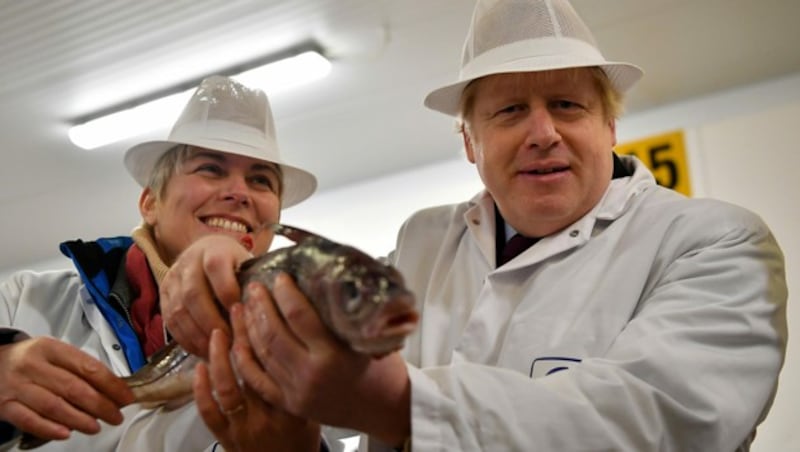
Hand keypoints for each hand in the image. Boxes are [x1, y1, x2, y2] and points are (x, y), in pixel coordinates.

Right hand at [0, 337, 133, 440]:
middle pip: (73, 387)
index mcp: (51, 348)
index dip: (111, 384)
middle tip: (115, 416)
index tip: (126, 397)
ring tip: (96, 426)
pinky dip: (50, 428)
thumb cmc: (29, 361)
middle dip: (100, 405)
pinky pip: (30, 420)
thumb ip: (79, 368)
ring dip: (79, 419)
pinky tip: (66, 433)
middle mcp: (33, 365)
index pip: (88, 367)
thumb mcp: (54, 354)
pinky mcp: (5, 406)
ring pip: (54, 405)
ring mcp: (17, 386)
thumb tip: (113, 389)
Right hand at [160, 235, 252, 356]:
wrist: (207, 253)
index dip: (227, 292)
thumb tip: (264, 310)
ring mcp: (172, 278)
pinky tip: (201, 350)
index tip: (241, 314)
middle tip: (229, 340)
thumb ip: (252, 283)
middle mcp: (189, 260)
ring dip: (197, 334)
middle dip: (212, 321)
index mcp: (214, 249)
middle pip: (193, 293)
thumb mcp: (248, 266)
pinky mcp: (163, 295)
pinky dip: (185, 339)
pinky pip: (170, 321)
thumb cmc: (236, 265)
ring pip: (178, 310)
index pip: (216, 266)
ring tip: (216, 349)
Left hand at [194, 321, 320, 451]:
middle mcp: (267, 417)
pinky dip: (201, 389)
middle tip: (240, 309)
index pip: (279, 364)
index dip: (271, 334)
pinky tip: (200, 366)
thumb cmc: (302, 437)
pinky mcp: (225, 437)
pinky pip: (209, 411)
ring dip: (221, 357)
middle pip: (253, 370)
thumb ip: (302, 380)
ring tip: (219, 332)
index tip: (266, 309)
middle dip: (244, 336)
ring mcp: (243, 428)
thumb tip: (296, 336)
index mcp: (293, 407)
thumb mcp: (312, 409)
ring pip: (228, 387)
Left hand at [232, 277, 411, 444]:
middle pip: (274, 332)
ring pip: (262, 353)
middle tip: (254, 287)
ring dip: (249, 326)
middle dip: (261, 306)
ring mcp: (297, 391)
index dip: (285, 293)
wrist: (384, 409)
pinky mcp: (289, 403)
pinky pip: (258, 379)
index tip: (280, 278)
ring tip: (245, 306)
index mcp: (333, 356)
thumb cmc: (381, 370)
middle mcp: (311, 374)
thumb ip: (342, 316)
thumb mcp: (366, 338)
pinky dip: (245, 359)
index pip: (299, 315)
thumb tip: (320, 281)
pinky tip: (238, 341)